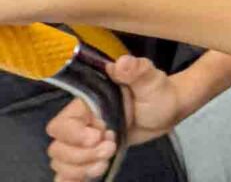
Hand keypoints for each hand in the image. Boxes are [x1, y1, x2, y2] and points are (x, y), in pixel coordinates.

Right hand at [46, 56, 182, 181]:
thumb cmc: (157, 91)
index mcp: (87, 104)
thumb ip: (137, 71)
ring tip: (107, 161)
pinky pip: (70, 171)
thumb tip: (122, 63)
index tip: (101, 135)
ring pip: (63, 162)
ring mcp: (85, 142)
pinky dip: (70, 179)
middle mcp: (81, 123)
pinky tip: (84, 180)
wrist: (168, 109)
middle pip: (58, 148)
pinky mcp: (93, 155)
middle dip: (83, 155)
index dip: (74, 135)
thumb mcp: (150, 80)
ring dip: (81, 168)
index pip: (61, 125)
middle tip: (112, 147)